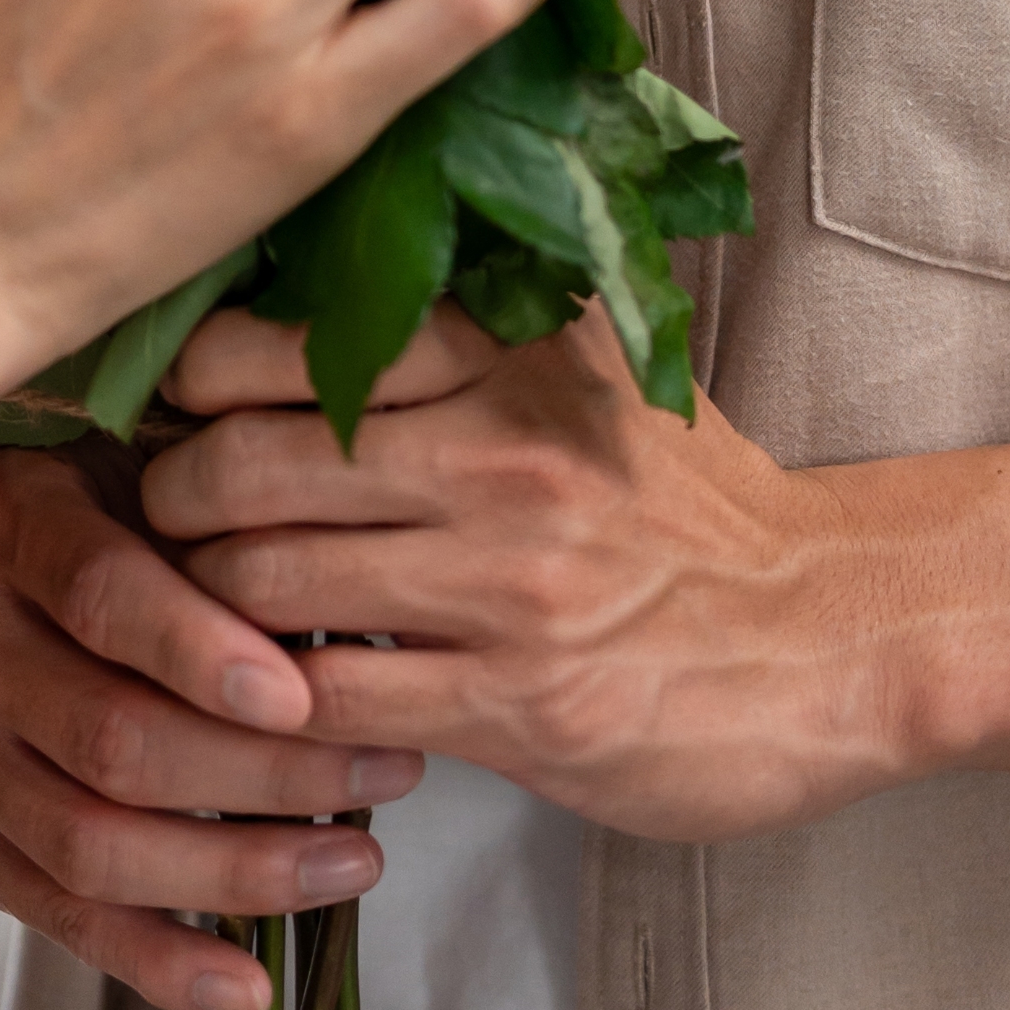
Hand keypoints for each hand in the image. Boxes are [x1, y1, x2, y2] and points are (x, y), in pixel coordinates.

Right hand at [0, 441, 422, 1009]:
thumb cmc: (118, 504)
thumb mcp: (161, 471)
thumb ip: (227, 527)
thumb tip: (364, 616)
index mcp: (7, 522)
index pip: (98, 593)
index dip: (200, 650)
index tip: (306, 694)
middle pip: (110, 739)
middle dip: (267, 773)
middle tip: (390, 772)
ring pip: (89, 843)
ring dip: (238, 869)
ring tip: (356, 862)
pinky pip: (60, 919)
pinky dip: (160, 964)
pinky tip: (253, 988)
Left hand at [140, 300, 910, 844]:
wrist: (840, 634)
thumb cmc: (689, 506)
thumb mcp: (587, 373)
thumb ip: (457, 337)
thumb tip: (283, 306)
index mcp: (506, 353)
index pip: (272, 343)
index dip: (190, 383)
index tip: (176, 411)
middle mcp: (500, 451)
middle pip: (242, 462)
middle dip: (175, 499)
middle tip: (170, 521)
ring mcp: (508, 583)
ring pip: (265, 583)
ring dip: (207, 609)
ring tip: (210, 610)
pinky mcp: (520, 704)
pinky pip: (331, 701)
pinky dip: (276, 702)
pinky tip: (278, 695)